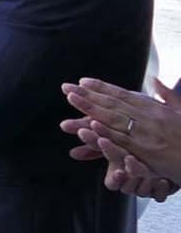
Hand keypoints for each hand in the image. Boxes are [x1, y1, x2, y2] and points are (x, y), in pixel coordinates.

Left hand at [62, 77, 180, 184]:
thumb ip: (167, 96)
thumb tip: (155, 80)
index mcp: (154, 108)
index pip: (122, 94)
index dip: (101, 87)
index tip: (82, 81)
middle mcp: (148, 117)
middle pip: (112, 103)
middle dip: (88, 94)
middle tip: (66, 88)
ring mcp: (146, 134)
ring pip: (113, 118)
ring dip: (90, 108)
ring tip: (71, 99)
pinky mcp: (146, 152)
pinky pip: (122, 141)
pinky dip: (106, 132)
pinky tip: (90, 125)